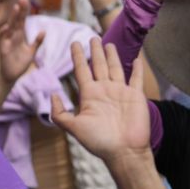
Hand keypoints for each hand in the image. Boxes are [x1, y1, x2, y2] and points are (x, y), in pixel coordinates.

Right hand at [0, 0, 43, 84]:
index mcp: (20, 35)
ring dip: (12, 18)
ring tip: (16, 8)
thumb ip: (37, 42)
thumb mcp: (31, 52)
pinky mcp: (2, 49)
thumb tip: (43, 31)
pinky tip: (7, 27)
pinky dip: (3, 32)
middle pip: (16, 20)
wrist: (11, 76)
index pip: (22, 20)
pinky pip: (0, 38)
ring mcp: (7, 41)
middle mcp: (12, 36)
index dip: (25, 10)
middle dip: (19, 10)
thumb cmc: (20, 63)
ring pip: (9, 26)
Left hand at [51, 39, 149, 159]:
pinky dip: (137, 68)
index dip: (78, 57)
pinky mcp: (136, 96)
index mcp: (89, 95)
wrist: (123, 151)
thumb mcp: (74, 127)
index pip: (81, 70)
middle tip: (92, 37)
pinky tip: (137, 58)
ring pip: (115, 68)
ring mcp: (121, 92)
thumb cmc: (98, 141)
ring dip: (112, 55)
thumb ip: (60, 113)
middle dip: (95, 51)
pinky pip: (136, 78)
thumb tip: (52, 95)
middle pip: (98, 65)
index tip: (74, 43)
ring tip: (107, 42)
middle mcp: (104, 91)